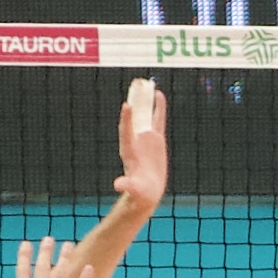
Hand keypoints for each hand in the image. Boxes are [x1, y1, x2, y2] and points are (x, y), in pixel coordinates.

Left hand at [114, 84, 168, 209]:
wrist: (147, 192)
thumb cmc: (139, 192)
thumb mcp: (134, 189)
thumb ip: (127, 185)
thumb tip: (118, 185)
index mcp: (129, 151)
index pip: (127, 132)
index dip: (127, 120)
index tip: (127, 106)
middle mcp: (136, 141)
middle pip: (135, 118)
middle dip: (135, 103)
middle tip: (136, 86)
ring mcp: (146, 138)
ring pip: (146, 116)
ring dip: (146, 101)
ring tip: (146, 85)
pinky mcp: (156, 140)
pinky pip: (158, 120)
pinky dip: (158, 108)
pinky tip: (159, 95)